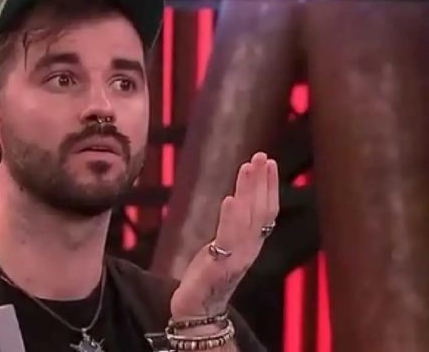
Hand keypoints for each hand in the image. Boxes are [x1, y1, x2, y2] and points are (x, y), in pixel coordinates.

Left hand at [170, 152, 279, 318]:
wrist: (197, 311)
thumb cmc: (207, 277)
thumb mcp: (222, 247)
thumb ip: (232, 227)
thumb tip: (237, 199)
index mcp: (250, 244)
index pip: (266, 211)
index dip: (269, 186)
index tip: (268, 162)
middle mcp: (249, 250)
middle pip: (261, 210)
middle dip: (262, 182)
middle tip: (262, 155)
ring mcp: (236, 258)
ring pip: (248, 219)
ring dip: (249, 191)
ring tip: (248, 167)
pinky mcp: (219, 265)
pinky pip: (228, 238)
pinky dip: (230, 217)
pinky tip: (230, 198)